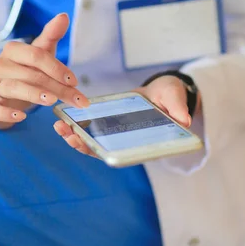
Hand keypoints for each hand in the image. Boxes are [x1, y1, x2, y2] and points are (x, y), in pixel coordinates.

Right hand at [0, 14, 89, 128]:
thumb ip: (51, 35)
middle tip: (76, 100)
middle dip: (57, 87)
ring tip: (52, 102)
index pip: (36, 55)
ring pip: (12, 87)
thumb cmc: (23, 72)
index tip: (74, 81)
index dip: (57, 68)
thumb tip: (64, 16)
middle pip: (31, 74)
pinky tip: (21, 117)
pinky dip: (7, 113)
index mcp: (13, 50)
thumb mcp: (38, 54)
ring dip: (34, 95)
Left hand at [54, 75, 199, 156]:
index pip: (123, 154)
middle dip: (83, 144)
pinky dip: (78, 125)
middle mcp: (128, 142)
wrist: (163, 91)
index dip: (104, 153)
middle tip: (68, 136)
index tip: (89, 148)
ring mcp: (117, 134)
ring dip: (75, 136)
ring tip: (60, 127)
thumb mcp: (175, 98)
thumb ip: (178, 108)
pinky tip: (64, 118)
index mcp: (144, 142)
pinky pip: (92, 128)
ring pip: (93, 141)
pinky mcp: (109, 124)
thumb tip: (184, 120)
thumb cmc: (171, 96)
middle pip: (103, 150)